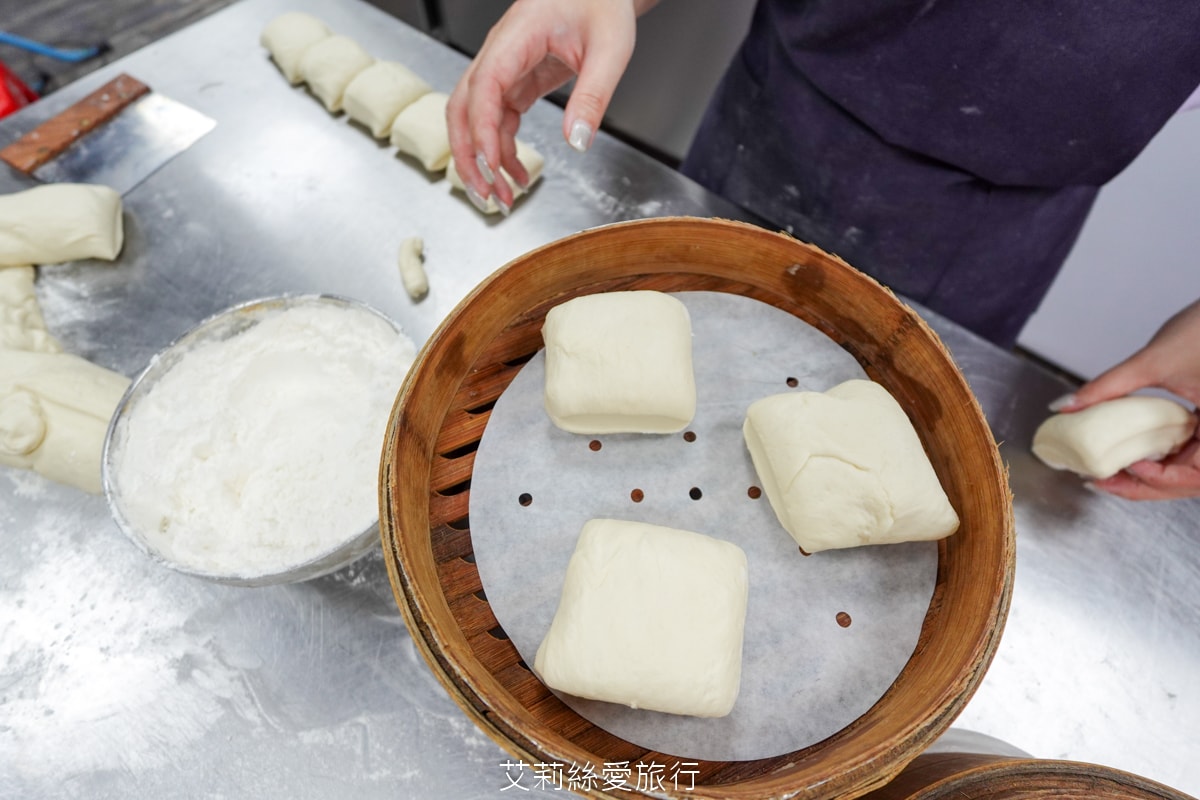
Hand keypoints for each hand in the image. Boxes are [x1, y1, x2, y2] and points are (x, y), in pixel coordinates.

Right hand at [446, 0, 652, 212]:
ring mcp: (504, 69)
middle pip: (463, 107)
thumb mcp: (610, 50)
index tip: (491, 165)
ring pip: (475, 120)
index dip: (481, 129)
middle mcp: (500, 52)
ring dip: (483, 160)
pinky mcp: (514, 82)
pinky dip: (503, 151)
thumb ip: (593, 96)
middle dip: (469, 155)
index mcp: (518, 35)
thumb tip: (577, 142)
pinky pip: (497, 122)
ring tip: (502, 197)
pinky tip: (517, 175)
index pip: (485, 86)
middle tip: (487, 195)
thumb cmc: (603, 3)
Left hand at [1054, 298, 1199, 499]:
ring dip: (1152, 479)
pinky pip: (1188, 453)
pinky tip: (1131, 457)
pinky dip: (1160, 460)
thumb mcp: (1152, 360)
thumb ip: (1108, 386)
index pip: (1195, 472)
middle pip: (1189, 481)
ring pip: (1189, 473)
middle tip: (1102, 483)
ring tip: (1111, 474)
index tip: (1124, 468)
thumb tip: (1064, 406)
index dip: (1159, 478)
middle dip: (1145, 487)